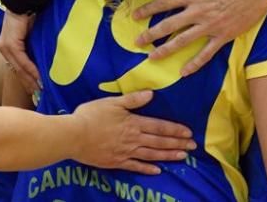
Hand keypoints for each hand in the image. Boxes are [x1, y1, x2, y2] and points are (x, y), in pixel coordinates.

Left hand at [0, 11, 40, 94]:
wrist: (23, 1)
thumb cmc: (29, 15)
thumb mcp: (30, 34)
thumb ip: (33, 47)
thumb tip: (42, 59)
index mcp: (8, 48)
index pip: (18, 67)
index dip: (27, 80)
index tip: (36, 90)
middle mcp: (4, 49)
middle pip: (17, 71)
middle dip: (29, 84)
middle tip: (39, 95)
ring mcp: (6, 47)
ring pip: (19, 68)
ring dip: (31, 80)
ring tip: (41, 89)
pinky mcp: (10, 44)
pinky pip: (22, 60)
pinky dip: (31, 69)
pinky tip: (39, 77)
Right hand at [71, 90, 195, 174]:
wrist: (73, 135)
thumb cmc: (91, 115)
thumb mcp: (112, 102)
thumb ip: (133, 99)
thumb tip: (152, 94)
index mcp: (133, 122)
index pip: (159, 126)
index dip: (175, 130)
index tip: (188, 133)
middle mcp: (133, 139)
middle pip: (159, 141)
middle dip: (177, 144)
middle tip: (193, 147)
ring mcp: (125, 152)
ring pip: (151, 154)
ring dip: (168, 155)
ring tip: (182, 157)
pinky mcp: (116, 162)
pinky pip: (135, 167)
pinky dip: (147, 169)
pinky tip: (158, 171)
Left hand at [132, 0, 266, 75]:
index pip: (164, 3)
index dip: (148, 9)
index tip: (135, 16)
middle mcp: (198, 11)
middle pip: (169, 25)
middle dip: (151, 34)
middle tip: (138, 41)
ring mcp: (210, 25)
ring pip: (183, 41)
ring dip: (166, 50)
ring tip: (152, 57)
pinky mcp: (223, 36)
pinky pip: (206, 53)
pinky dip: (195, 63)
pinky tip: (184, 72)